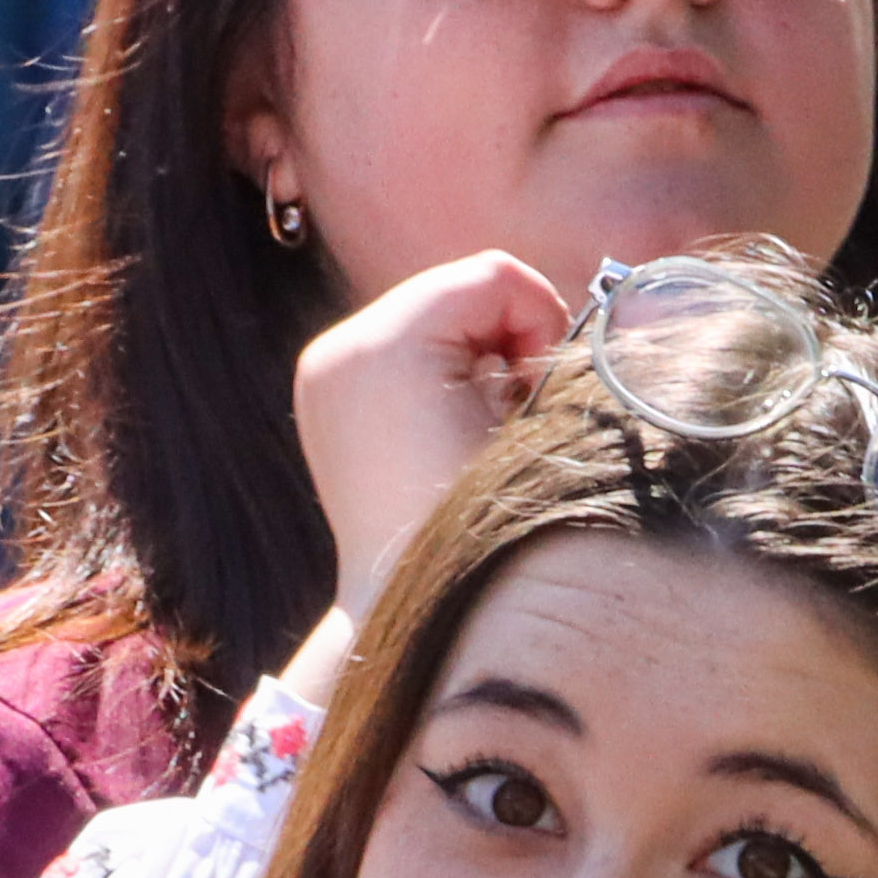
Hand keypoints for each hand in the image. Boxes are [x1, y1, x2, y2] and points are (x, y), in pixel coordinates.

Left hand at [296, 247, 571, 619]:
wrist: (406, 602)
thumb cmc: (483, 522)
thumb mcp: (532, 422)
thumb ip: (550, 348)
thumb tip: (553, 327)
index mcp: (385, 345)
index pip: (494, 275)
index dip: (539, 323)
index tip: (538, 391)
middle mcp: (340, 346)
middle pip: (458, 288)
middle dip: (502, 337)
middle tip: (512, 409)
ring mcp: (323, 368)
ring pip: (432, 314)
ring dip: (472, 354)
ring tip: (476, 424)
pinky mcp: (323, 391)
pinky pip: (400, 344)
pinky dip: (437, 370)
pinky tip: (443, 428)